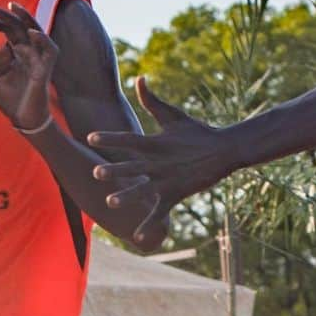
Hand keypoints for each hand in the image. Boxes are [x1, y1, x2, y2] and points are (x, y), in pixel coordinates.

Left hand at [0, 2, 56, 131]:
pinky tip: (31, 32)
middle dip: (5, 15)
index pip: (8, 30)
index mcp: (17, 51)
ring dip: (25, 18)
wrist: (22, 119)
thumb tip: (4, 45)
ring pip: (36, 31)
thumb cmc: (11, 98)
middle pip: (20, 26)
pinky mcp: (45, 69)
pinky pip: (49, 50)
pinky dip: (42, 40)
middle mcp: (29, 51)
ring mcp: (38, 58)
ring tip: (12, 7)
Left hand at [88, 78, 233, 247]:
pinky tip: (137, 238)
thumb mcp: (174, 115)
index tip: (91, 137)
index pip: (128, 140)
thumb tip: (139, 78)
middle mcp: (158, 162)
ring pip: (143, 190)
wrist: (225, 150)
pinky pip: (160, 212)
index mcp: (155, 143)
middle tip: (96, 172)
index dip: (110, 138)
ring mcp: (167, 180)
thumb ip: (152, 100)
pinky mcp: (176, 194)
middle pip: (132, 166)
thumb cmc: (197, 132)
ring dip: (128, 196)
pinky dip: (150, 225)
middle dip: (115, 170)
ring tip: (111, 201)